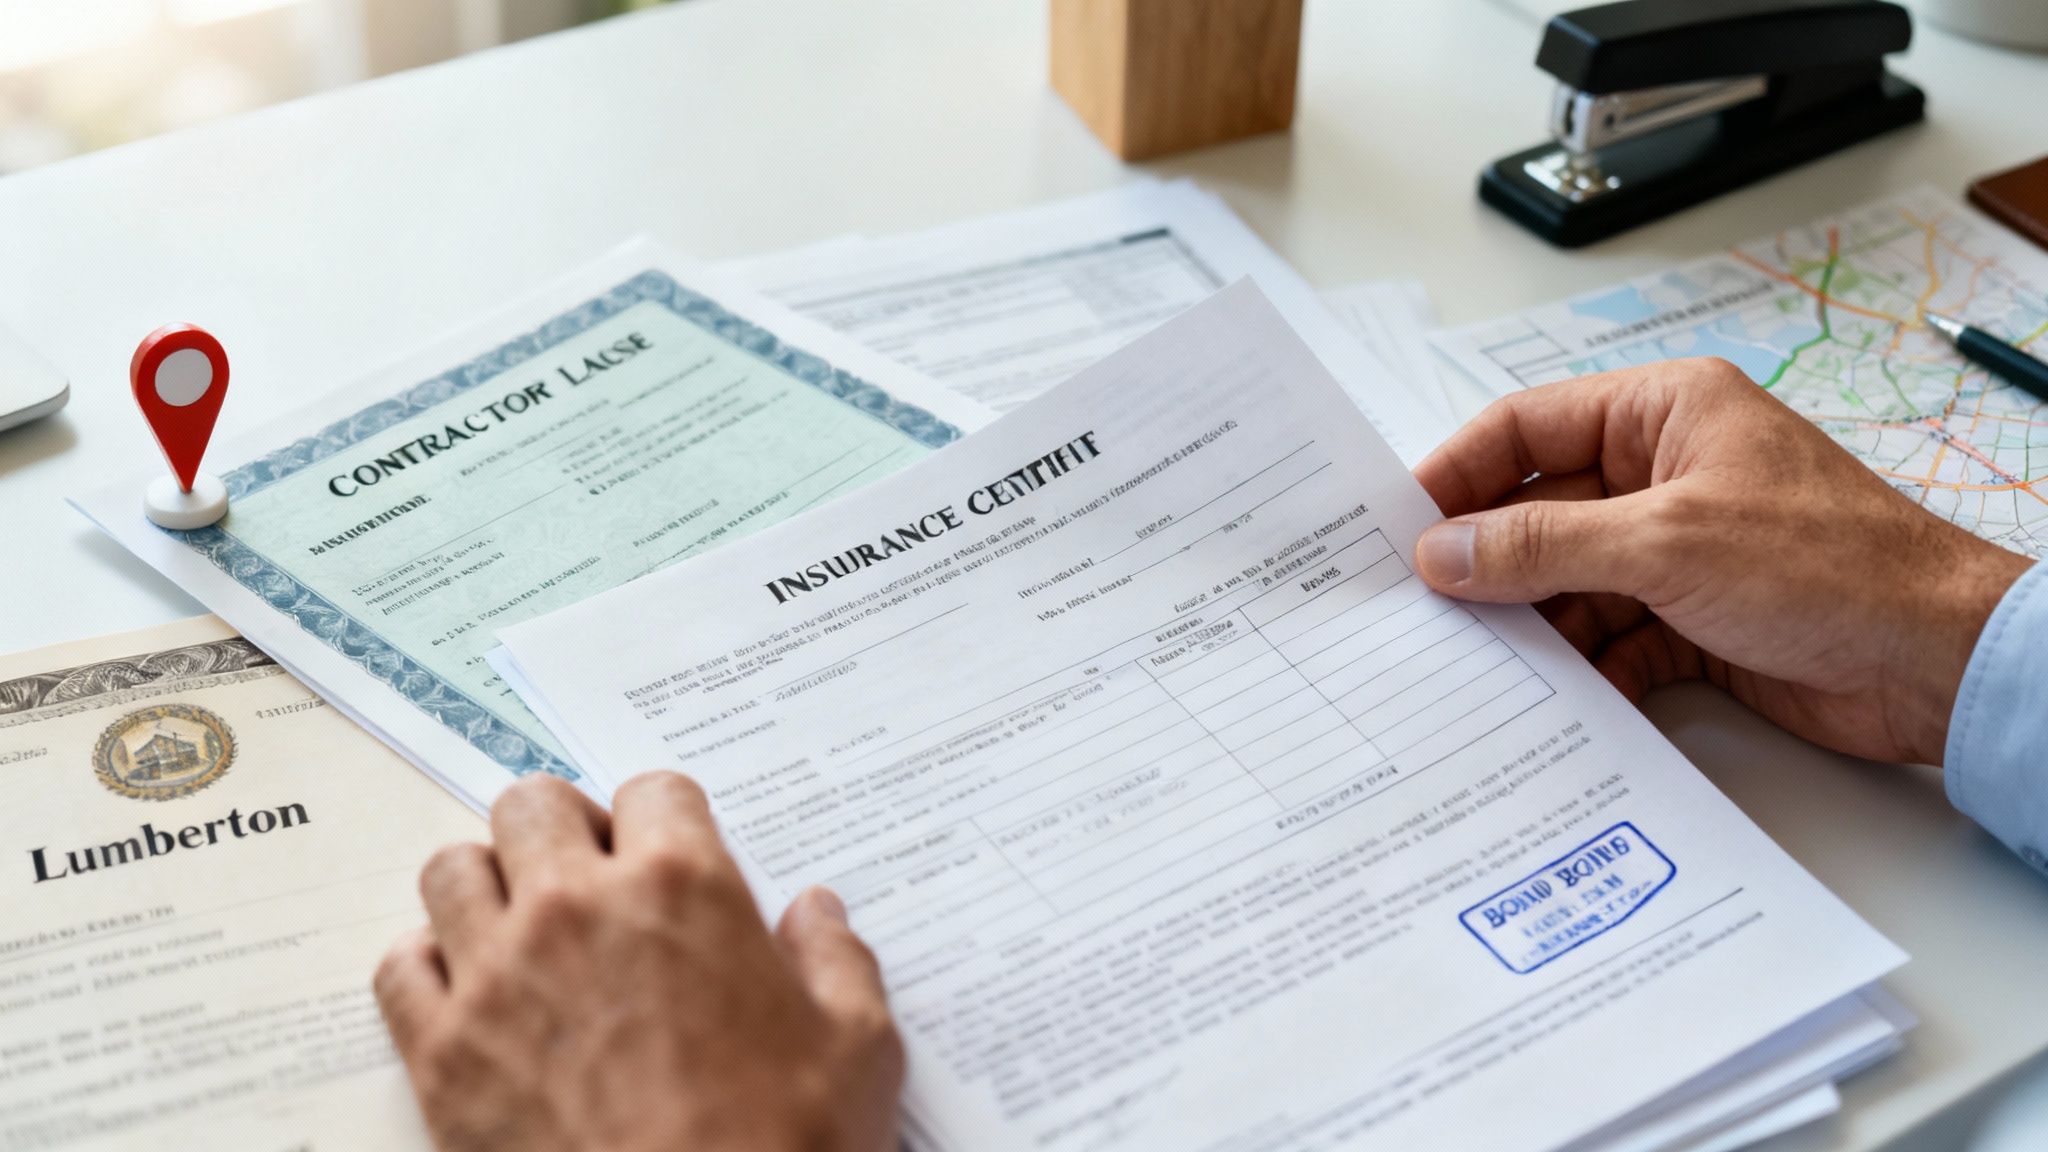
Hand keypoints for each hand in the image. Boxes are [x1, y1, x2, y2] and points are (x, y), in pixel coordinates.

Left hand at [372, 773, 904, 1151]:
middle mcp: (577, 910)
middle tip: (595, 876)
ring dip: (489, 887)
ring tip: (524, 927)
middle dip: (564, 829)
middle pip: (532, 805)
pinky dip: (428, 968)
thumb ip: (838, 963)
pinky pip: (399, 969)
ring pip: (452, 871)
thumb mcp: (859, 1049)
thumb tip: (817, 916)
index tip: (673, 853)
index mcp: (683, 888)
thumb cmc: (783, 1150)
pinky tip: (472, 994)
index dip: (668, 821)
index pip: (653, 791)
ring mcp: (497, 979)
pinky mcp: (443, 1056)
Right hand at [1412, 358, 2032, 766]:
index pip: (1528, 427)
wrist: (1937, 662)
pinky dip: (1583, 668)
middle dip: (1488, 562)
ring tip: (1476, 663)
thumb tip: (1443, 552)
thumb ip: (1542, 545)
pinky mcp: (1696, 620)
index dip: (1459, 473)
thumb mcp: (1664, 543)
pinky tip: (1553, 698)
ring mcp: (1681, 551)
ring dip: (1532, 624)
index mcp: (1665, 414)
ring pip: (1569, 582)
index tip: (1400, 526)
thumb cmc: (1832, 566)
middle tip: (1420, 607)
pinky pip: (1609, 638)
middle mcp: (1667, 474)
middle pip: (1541, 511)